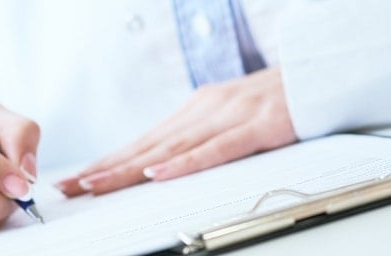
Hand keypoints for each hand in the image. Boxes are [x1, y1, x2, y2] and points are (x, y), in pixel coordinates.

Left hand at [55, 68, 296, 195]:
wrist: (320, 75)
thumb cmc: (276, 101)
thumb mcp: (231, 115)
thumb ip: (202, 135)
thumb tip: (167, 161)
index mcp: (197, 109)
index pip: (145, 141)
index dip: (110, 161)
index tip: (80, 178)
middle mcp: (205, 110)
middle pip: (148, 145)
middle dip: (106, 168)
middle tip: (71, 186)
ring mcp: (229, 116)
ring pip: (171, 148)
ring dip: (129, 169)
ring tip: (97, 184)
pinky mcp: (256, 126)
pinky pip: (215, 149)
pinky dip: (184, 164)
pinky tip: (156, 173)